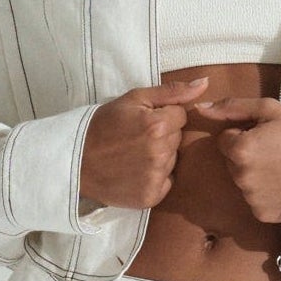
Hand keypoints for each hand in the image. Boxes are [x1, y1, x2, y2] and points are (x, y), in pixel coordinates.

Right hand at [78, 78, 207, 209]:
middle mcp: (159, 153)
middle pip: (177, 138)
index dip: (163, 116)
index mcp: (156, 125)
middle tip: (135, 138)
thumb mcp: (133, 98)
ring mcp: (155, 177)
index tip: (142, 121)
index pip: (181, 116)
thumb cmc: (102, 126)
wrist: (76, 160)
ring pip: (173, 160)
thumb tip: (204, 84)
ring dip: (160, 156)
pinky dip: (155, 177)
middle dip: (162, 135)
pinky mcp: (150, 196)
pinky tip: (135, 171)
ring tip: (133, 154)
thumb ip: (172, 92)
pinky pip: (166, 182)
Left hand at [188, 95, 280, 224]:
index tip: (265, 136)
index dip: (244, 135)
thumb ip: (232, 107)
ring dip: (255, 174)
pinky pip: (254, 200)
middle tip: (275, 152)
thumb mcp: (270, 109)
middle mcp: (241, 176)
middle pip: (232, 162)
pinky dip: (265, 193)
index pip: (225, 140)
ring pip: (242, 181)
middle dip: (247, 155)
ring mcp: (250, 197)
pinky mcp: (261, 213)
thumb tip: (201, 109)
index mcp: (240, 149)